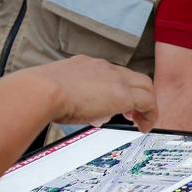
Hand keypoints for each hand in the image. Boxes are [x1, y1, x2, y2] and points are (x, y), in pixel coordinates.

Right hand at [29, 55, 157, 130]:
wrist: (42, 90)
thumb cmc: (41, 93)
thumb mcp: (58, 92)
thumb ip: (71, 98)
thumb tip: (79, 111)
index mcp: (85, 64)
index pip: (110, 74)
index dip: (117, 89)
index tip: (113, 104)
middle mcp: (103, 67)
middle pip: (133, 77)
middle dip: (137, 94)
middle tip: (133, 113)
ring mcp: (114, 78)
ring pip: (145, 85)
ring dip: (146, 104)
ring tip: (141, 122)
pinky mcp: (123, 94)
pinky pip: (148, 102)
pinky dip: (150, 114)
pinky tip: (143, 127)